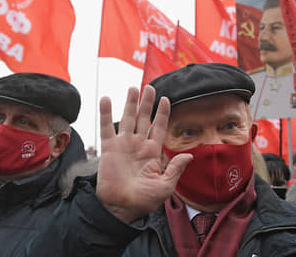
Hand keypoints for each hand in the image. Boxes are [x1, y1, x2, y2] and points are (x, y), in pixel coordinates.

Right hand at [96, 85, 191, 222]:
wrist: (121, 208)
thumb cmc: (144, 200)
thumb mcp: (165, 186)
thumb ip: (175, 169)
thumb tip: (189, 155)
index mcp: (153, 152)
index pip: (160, 127)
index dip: (163, 113)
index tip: (166, 99)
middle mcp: (139, 145)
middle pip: (144, 118)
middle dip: (147, 103)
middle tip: (150, 87)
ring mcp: (123, 145)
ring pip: (128, 118)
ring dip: (130, 103)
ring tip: (133, 88)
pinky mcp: (109, 148)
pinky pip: (106, 127)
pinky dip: (105, 113)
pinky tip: (106, 98)